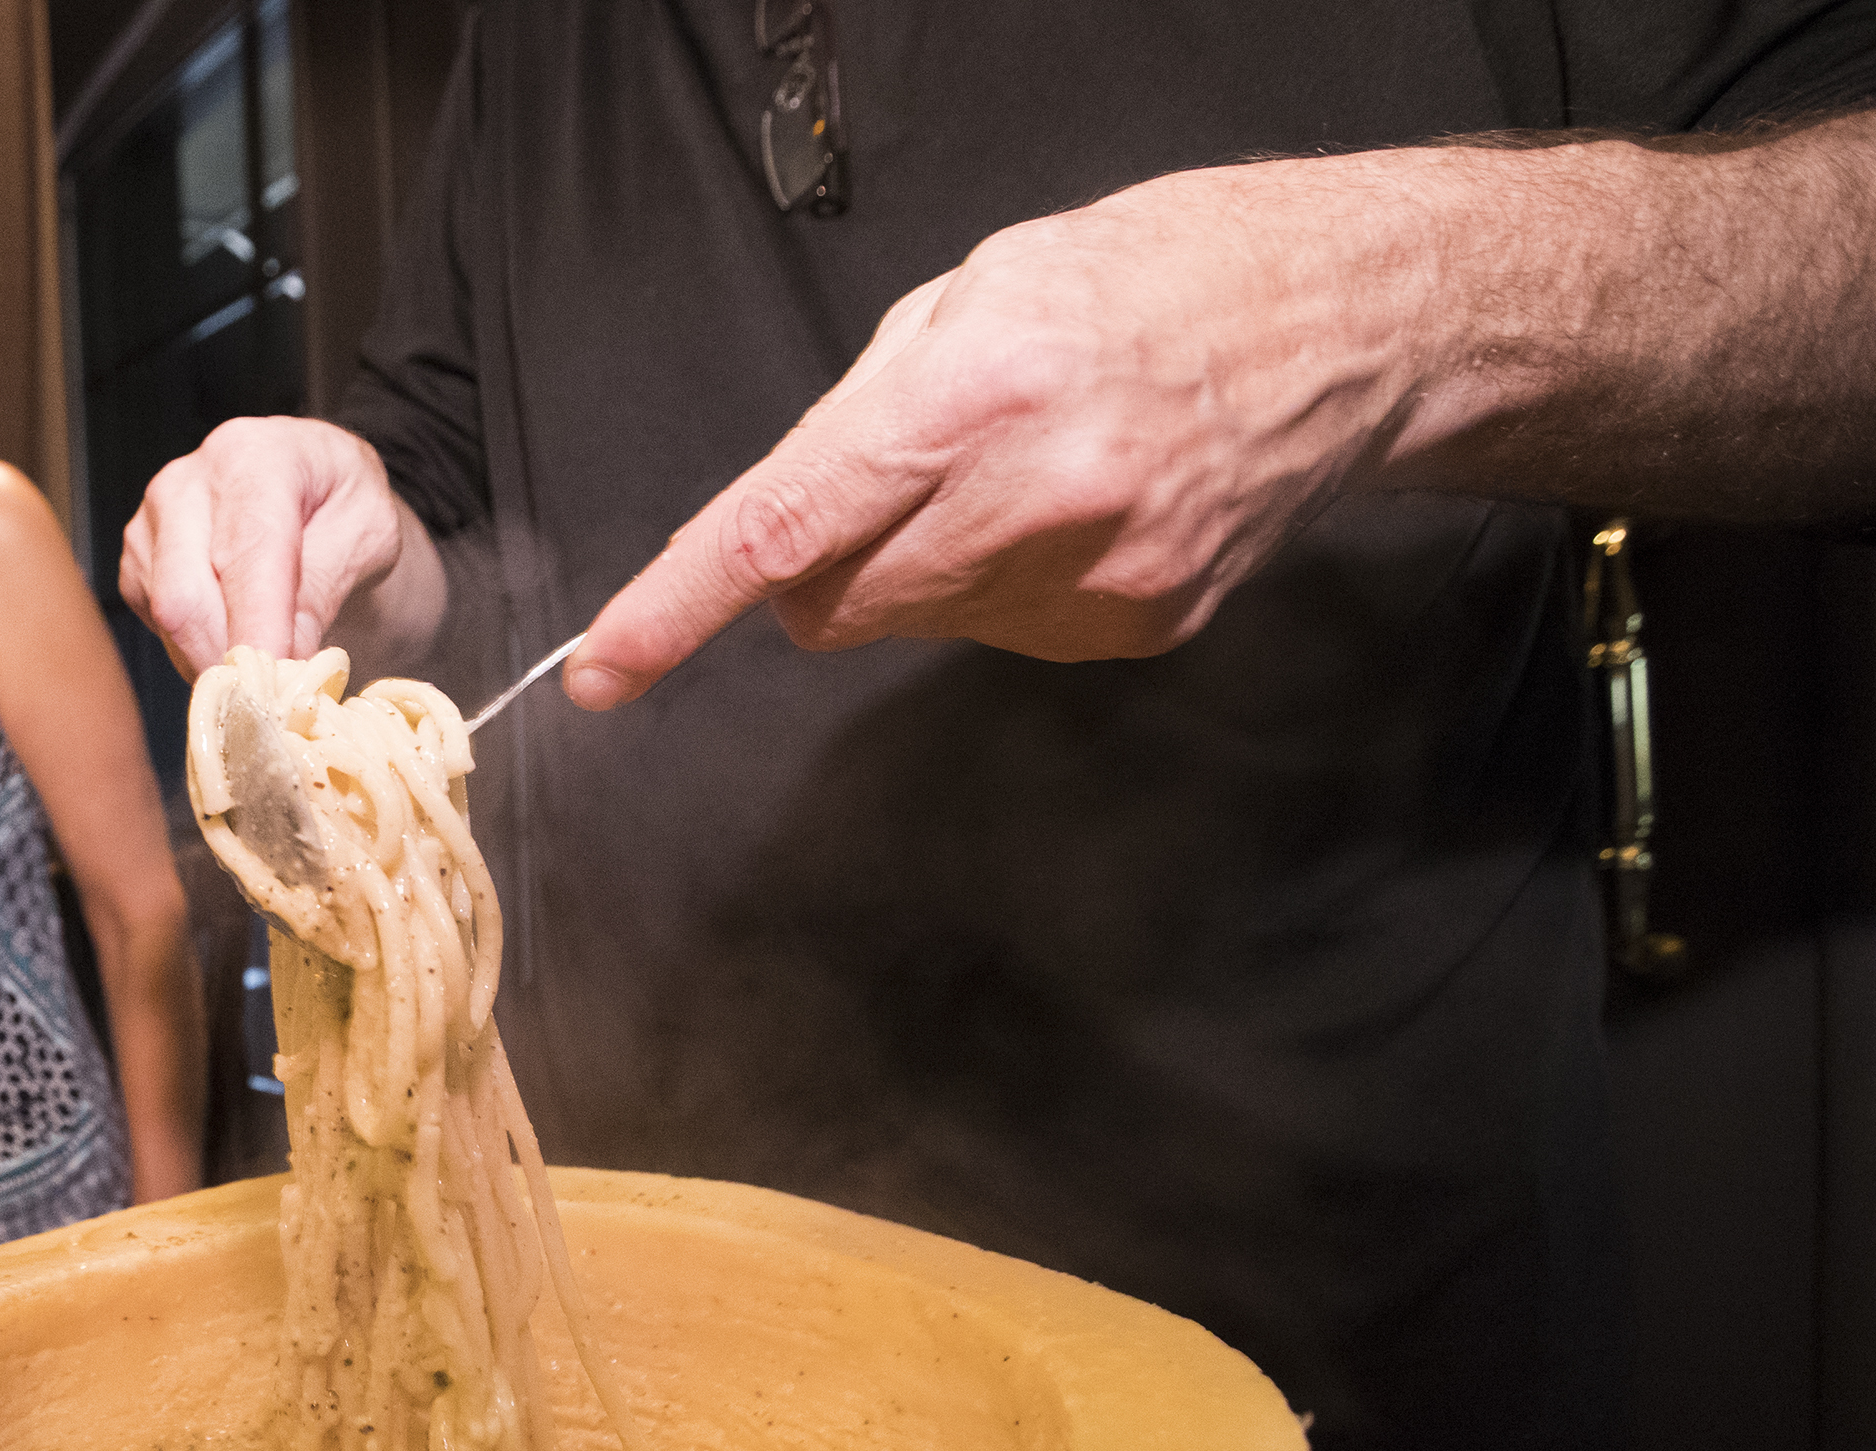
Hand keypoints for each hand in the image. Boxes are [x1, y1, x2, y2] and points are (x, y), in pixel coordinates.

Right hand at [120, 416, 441, 680]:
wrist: (310, 483)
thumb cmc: (340, 503)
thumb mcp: (368, 534)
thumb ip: (326, 587)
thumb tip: (285, 658)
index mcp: (251, 459)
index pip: (247, 556)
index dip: (259, 630)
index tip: (275, 690)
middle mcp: (186, 484)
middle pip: (187, 600)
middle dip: (235, 663)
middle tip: (283, 703)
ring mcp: (151, 524)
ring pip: (170, 624)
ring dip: (221, 661)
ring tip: (271, 664)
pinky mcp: (136, 565)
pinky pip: (157, 631)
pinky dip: (199, 653)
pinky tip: (237, 638)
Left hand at [571, 152, 1435, 703]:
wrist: (1345, 324)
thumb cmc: (1151, 280)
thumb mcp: (974, 294)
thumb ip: (858, 421)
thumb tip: (774, 538)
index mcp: (976, 392)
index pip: (783, 529)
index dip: (678, 608)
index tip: (605, 670)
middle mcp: (1036, 498)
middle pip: (832, 603)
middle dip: (812, 571)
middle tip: (883, 487)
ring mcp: (1095, 579)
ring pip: (911, 626)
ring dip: (916, 570)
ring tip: (1015, 473)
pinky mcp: (1136, 628)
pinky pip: (999, 634)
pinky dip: (999, 587)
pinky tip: (1072, 512)